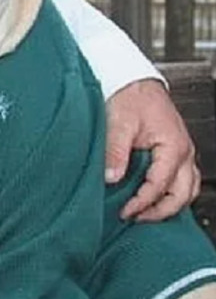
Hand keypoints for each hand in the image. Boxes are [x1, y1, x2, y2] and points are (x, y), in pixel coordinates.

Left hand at [104, 78, 199, 221]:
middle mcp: (184, 152)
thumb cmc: (130, 97)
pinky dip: (171, 193)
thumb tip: (111, 178)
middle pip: (182, 195)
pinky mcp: (176, 152)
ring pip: (187, 190)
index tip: (125, 211)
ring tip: (143, 213)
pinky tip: (152, 198)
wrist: (134, 80)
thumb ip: (116, 152)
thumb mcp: (118, 123)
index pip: (160, 186)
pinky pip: (182, 180)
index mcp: (173, 147)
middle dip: (160, 211)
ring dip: (168, 205)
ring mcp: (183, 152)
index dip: (142, 202)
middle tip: (135, 218)